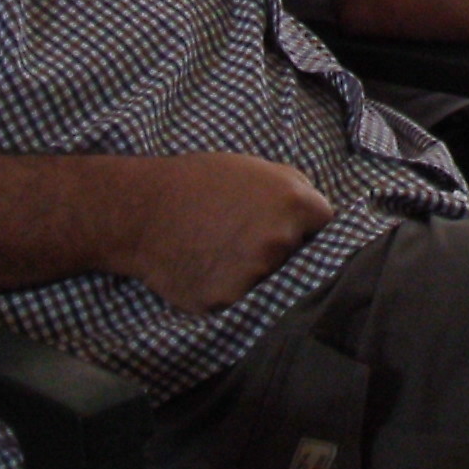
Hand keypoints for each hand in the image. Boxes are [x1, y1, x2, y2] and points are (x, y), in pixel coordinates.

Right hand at [124, 153, 334, 310]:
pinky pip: (243, 301)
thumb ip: (296, 188)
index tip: (286, 225)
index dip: (306, 226)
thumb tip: (321, 217)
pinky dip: (230, 290)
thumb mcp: (254, 167)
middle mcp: (281, 242)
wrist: (142, 211)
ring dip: (256, 273)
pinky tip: (209, 270)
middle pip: (301, 258)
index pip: (326, 226)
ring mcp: (256, 275)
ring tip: (223, 253)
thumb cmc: (198, 183)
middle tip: (246, 239)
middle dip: (282, 252)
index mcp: (294, 204)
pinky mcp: (230, 301)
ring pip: (272, 283)